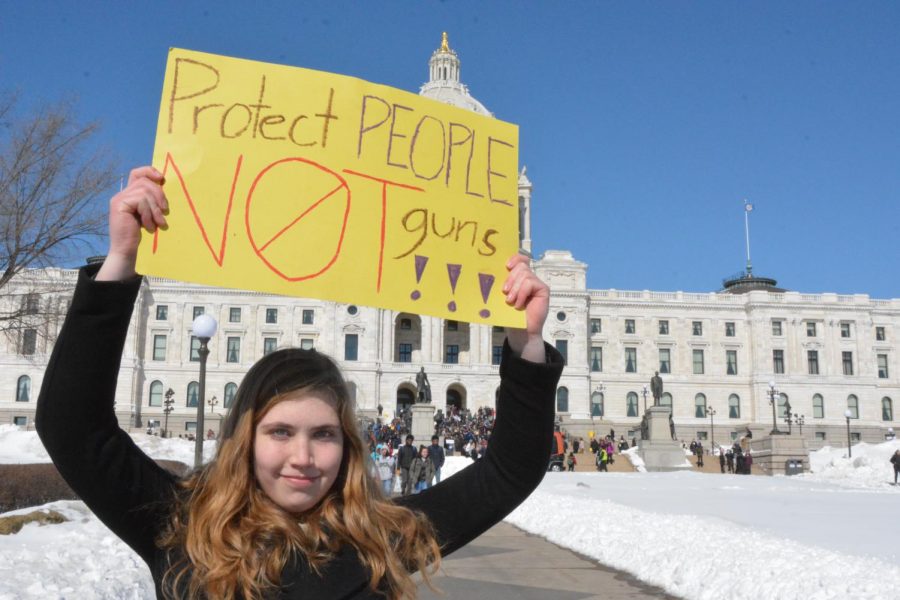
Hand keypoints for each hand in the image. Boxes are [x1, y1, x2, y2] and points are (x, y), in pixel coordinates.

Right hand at [97, 166, 167, 280]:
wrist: (127, 251)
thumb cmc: (140, 236)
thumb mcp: (149, 214)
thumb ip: (152, 201)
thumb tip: (165, 187)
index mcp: (129, 194)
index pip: (137, 173)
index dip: (150, 172)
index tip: (162, 180)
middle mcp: (122, 194)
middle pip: (145, 181)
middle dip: (159, 194)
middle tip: (165, 211)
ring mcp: (119, 199)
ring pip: (144, 191)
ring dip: (155, 208)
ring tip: (158, 223)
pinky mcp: (119, 205)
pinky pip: (140, 200)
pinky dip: (149, 214)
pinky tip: (149, 227)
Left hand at [502, 254, 548, 361]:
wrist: (520, 330)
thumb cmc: (510, 314)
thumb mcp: (503, 296)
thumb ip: (503, 283)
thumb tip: (492, 272)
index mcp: (519, 277)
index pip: (520, 259)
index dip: (515, 258)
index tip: (506, 265)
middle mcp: (529, 278)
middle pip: (521, 266)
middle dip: (511, 277)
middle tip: (505, 291)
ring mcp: (537, 283)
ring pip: (525, 274)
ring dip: (515, 288)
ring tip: (510, 301)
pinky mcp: (543, 289)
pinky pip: (530, 283)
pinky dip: (522, 293)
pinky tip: (519, 304)